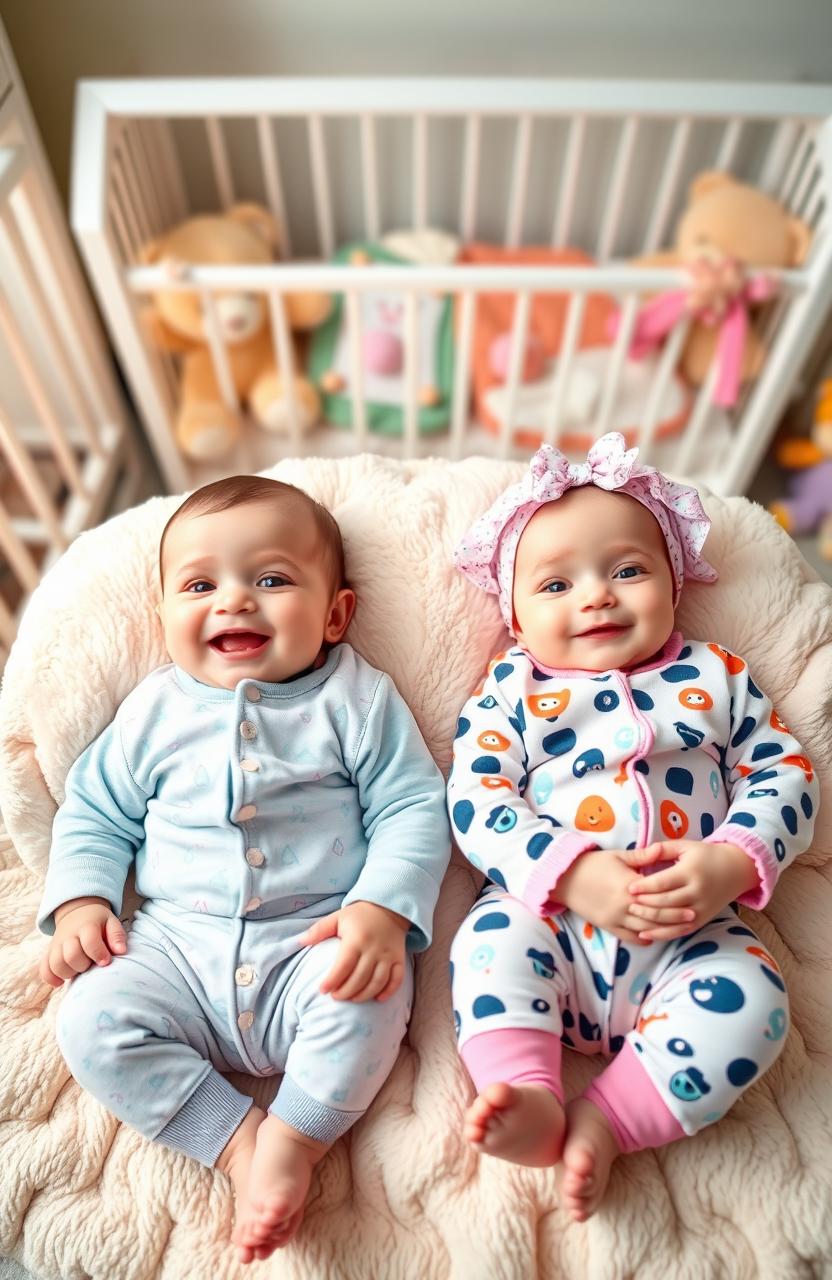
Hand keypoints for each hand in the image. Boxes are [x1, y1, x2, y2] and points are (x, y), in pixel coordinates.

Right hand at [39, 896, 126, 988]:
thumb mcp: (111, 922)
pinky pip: (43, 968)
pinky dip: (50, 978)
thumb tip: (121, 951)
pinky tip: (61, 982)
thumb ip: (117, 935)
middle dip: (84, 965)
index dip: (99, 954)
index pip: (90, 941)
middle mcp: (68, 935)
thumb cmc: (98, 922)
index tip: (106, 961)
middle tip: (91, 965)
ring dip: (68, 973)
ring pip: (56, 964)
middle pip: (72, 955)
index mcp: (86, 926)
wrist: (77, 912)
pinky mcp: (48, 953)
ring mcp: (56, 944)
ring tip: (78, 971)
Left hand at [300, 900, 409, 1001]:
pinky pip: (397, 980)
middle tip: (335, 997)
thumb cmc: (359, 915)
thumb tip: (299, 941)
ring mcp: (388, 956)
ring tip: (351, 998)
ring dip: (363, 995)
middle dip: (345, 992)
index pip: (343, 967)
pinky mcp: (399, 959)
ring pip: (377, 983)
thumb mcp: (337, 917)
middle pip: (359, 979)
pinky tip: (377, 999)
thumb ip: (319, 930)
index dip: (332, 981)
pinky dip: (388, 992)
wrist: (389, 906)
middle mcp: (373, 950)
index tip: (322, 990)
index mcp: (356, 940)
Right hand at [552, 849, 693, 944]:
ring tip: (678, 930)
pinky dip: (642, 939)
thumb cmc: (592, 864)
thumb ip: (641, 856)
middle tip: (692, 917)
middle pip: (655, 916)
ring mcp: (615, 918)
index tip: (692, 901)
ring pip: (645, 930)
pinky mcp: (607, 926)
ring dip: (663, 931)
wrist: (565, 879)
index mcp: (629, 886)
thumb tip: (661, 849)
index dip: (675, 902)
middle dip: (675, 918)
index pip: (658, 898)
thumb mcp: (617, 856)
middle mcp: (624, 905)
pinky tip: (653, 938)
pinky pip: (628, 937)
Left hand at [624, 840, 759, 941]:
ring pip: (671, 919)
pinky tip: (646, 934)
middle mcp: (697, 892)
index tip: (629, 887)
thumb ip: (663, 849)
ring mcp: (701, 908)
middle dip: (645, 904)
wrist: (736, 870)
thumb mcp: (686, 846)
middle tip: (627, 903)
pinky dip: (663, 934)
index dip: (645, 886)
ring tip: (633, 916)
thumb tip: (641, 851)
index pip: (663, 883)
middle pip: (666, 902)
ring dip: (651, 920)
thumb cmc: (706, 855)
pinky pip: (680, 931)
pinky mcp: (702, 920)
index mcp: (691, 872)